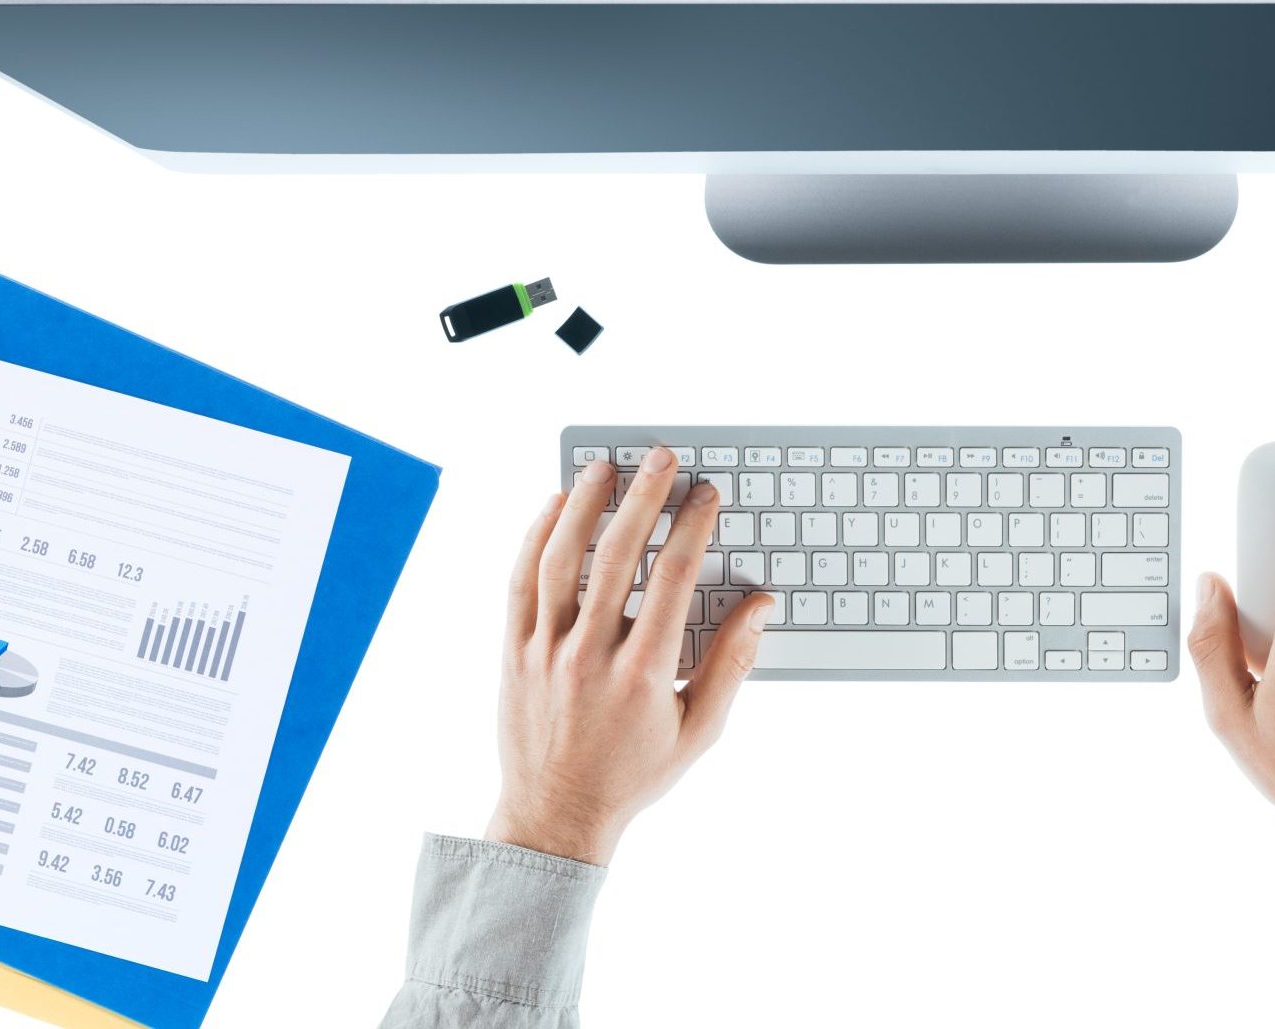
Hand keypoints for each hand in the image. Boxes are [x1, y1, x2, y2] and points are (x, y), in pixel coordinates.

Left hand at [485, 449, 770, 862]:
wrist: (555, 815)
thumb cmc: (633, 773)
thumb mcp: (700, 730)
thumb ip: (733, 664)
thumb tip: (761, 606)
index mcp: (644, 674)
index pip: (673, 579)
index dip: (693, 527)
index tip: (706, 494)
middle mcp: (591, 656)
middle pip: (618, 555)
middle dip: (644, 497)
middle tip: (661, 458)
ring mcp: (545, 652)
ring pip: (561, 559)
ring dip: (584, 505)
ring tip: (604, 466)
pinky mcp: (512, 652)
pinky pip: (520, 583)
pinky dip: (535, 538)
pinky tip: (554, 506)